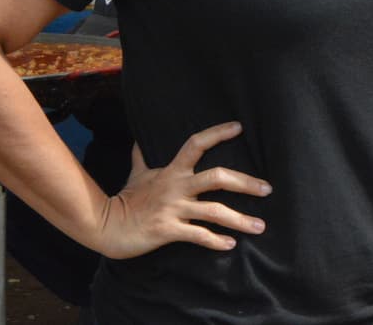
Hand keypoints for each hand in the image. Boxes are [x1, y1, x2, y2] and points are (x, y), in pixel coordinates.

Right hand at [96, 121, 270, 258]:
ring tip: (260, 226)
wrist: (105, 226)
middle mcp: (176, 187)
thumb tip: (139, 140)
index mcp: (172, 171)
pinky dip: (216, 241)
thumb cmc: (125, 200)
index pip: (196, 144)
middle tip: (267, 189)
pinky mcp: (168, 230)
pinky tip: (230, 244)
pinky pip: (198, 235)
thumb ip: (142, 158)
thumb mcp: (136, 174)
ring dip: (240, 220)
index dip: (217, 133)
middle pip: (217, 178)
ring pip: (214, 212)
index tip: (239, 127)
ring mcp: (173, 209)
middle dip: (246, 183)